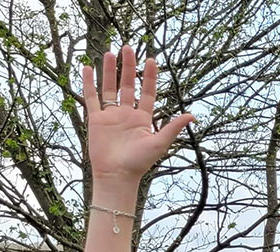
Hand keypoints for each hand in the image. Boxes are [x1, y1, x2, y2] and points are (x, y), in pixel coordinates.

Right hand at [82, 46, 194, 182]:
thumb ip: (173, 127)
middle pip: (127, 85)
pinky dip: (88, 83)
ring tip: (110, 53)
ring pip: (109, 88)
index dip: (149, 77)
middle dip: (128, 67)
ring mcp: (110, 116)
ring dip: (109, 71)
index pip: (147, 92)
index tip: (151, 60)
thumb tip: (192, 115)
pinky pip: (91, 98)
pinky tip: (87, 68)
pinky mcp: (95, 119)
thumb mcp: (160, 143)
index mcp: (143, 118)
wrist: (117, 175)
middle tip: (129, 47)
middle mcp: (126, 114)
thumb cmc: (139, 162)